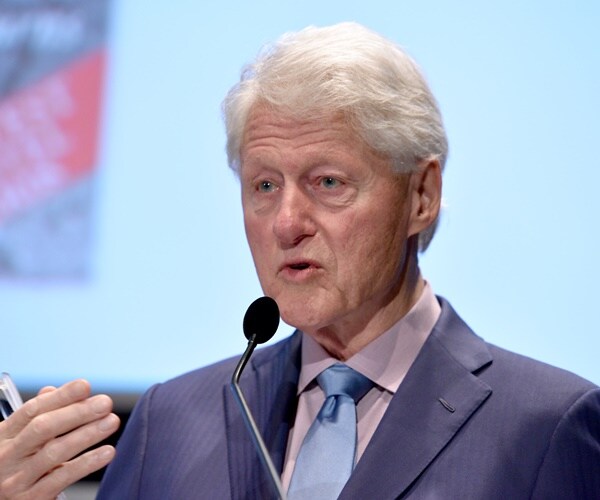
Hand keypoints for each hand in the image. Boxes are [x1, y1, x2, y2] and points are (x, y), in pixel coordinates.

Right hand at [0, 379, 119, 499]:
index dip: (61, 396)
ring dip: (87, 434)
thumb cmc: (10, 468)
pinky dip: (86, 464)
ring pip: (54, 452)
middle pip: (43, 427)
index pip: (32, 410)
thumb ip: (33, 417)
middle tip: (105, 403)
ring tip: (111, 422)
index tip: (85, 386)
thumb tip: (52, 390)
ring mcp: (17, 480)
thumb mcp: (14, 441)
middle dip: (78, 412)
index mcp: (4, 436)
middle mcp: (7, 456)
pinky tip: (106, 452)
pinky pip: (61, 479)